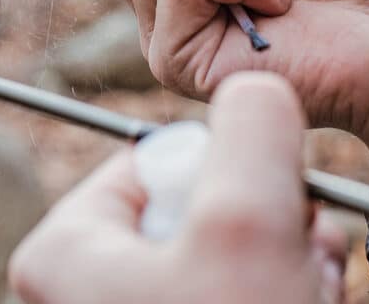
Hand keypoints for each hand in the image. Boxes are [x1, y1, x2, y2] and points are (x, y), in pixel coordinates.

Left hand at [9, 74, 345, 303]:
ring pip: (227, 258)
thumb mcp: (247, 220)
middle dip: (265, 227)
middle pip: (196, 208)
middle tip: (297, 263)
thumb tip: (256, 87)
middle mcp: (87, 291)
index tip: (258, 215)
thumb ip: (252, 124)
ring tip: (305, 293)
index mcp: (64, 252)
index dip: (224, 173)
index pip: (156, 159)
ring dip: (284, 267)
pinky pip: (236, 294)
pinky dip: (280, 297)